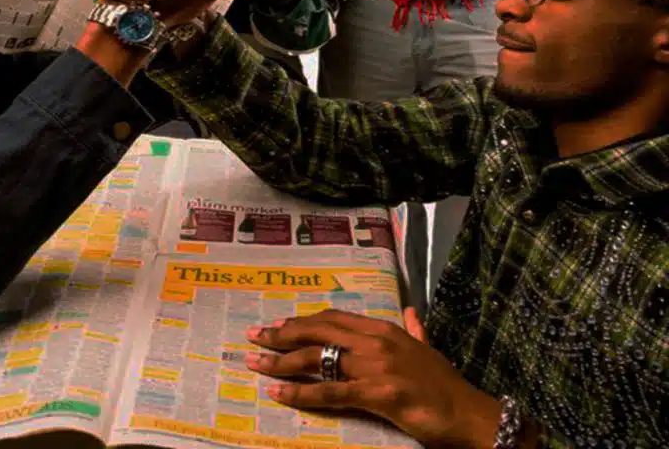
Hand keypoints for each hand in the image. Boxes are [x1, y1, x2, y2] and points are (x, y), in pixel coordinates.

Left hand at [243, 309, 501, 448]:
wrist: (470, 414)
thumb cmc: (447, 385)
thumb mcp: (427, 349)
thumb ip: (414, 329)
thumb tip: (411, 312)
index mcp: (383, 328)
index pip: (331, 318)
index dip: (301, 321)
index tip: (277, 325)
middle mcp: (374, 340)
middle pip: (316, 332)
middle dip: (282, 334)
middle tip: (254, 338)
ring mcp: (375, 365)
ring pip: (317, 359)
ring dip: (281, 361)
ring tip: (255, 363)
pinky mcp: (377, 393)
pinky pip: (331, 391)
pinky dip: (301, 392)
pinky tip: (280, 392)